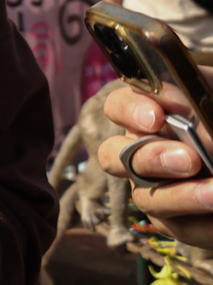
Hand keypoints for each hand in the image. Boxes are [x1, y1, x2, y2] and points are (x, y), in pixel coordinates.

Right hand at [98, 85, 212, 246]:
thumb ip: (197, 91)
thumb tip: (183, 105)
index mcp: (148, 118)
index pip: (117, 108)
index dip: (128, 111)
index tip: (156, 117)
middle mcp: (141, 154)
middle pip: (116, 157)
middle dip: (150, 158)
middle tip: (189, 160)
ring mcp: (153, 190)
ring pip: (146, 198)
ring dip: (181, 196)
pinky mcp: (175, 223)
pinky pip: (180, 227)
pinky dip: (204, 223)